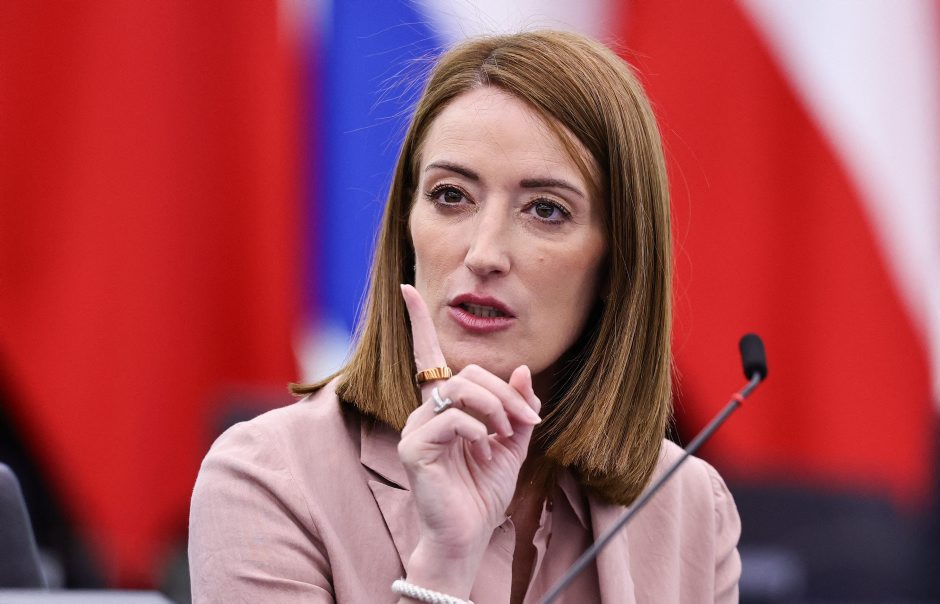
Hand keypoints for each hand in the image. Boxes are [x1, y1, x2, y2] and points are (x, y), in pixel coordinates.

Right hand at [398, 284, 540, 594]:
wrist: (469, 535)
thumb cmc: (483, 491)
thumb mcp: (512, 445)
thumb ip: (517, 408)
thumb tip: (522, 369)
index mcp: (444, 407)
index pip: (428, 357)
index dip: (419, 323)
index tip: (407, 289)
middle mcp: (425, 411)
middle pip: (469, 373)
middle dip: (506, 394)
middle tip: (525, 423)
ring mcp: (415, 428)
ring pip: (461, 390)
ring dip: (496, 409)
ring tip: (505, 436)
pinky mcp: (413, 447)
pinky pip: (451, 419)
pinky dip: (478, 429)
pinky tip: (482, 447)